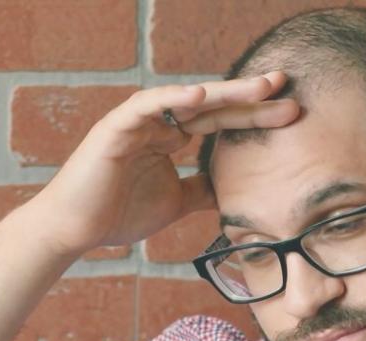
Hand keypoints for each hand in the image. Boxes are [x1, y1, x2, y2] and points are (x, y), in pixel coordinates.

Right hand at [23, 74, 300, 257]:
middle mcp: (157, 123)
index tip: (291, 113)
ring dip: (223, 91)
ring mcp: (137, 122)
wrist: (74, 230)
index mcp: (170, 137)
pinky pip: (147, 105)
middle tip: (285, 85)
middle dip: (249, 96)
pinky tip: (201, 95)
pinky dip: (172, 99)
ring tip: (258, 88)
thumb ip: (200, 190)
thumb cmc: (116, 215)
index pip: (220, 121)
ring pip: (185, 99)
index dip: (254, 116)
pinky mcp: (116, 127)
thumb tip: (230, 191)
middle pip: (211, 105)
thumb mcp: (174, 202)